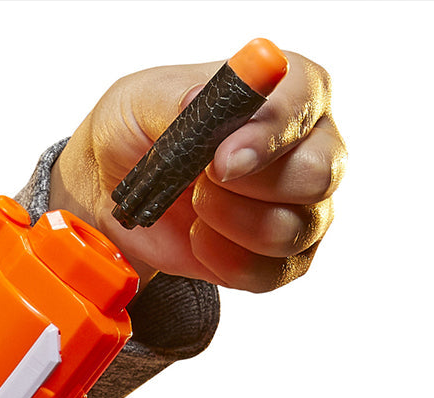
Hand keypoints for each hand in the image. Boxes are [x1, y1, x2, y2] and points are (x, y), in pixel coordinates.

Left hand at [49, 49, 345, 291]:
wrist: (115, 188)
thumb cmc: (139, 131)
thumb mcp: (142, 100)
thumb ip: (182, 102)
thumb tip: (200, 100)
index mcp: (289, 89)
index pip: (304, 102)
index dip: (267, 133)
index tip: (222, 158)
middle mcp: (310, 145)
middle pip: (319, 173)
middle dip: (254, 187)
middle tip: (202, 185)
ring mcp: (303, 206)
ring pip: (294, 230)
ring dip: (232, 224)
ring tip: (194, 205)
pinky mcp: (282, 258)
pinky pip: (270, 273)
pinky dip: (225, 261)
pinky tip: (197, 238)